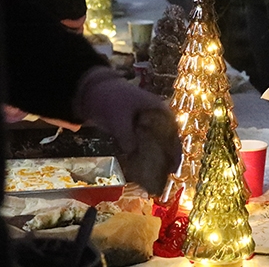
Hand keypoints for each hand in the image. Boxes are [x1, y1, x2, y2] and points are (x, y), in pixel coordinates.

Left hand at [73, 67, 181, 194]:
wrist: (93, 92)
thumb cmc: (111, 99)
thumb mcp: (118, 119)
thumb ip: (126, 137)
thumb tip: (132, 154)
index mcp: (159, 110)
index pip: (172, 132)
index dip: (175, 150)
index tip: (173, 167)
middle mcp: (156, 118)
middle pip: (167, 140)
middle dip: (167, 158)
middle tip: (166, 175)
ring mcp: (146, 124)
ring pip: (156, 144)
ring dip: (156, 159)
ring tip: (156, 177)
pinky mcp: (135, 131)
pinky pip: (143, 146)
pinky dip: (143, 156)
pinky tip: (140, 170)